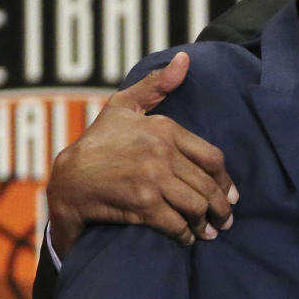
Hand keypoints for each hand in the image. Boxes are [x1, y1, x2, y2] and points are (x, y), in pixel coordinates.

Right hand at [47, 52, 236, 256]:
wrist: (68, 179)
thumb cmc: (98, 141)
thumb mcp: (124, 105)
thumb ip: (156, 84)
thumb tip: (185, 60)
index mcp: (164, 128)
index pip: (212, 157)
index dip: (226, 180)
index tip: (230, 194)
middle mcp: (161, 152)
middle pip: (207, 185)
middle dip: (221, 208)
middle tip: (225, 221)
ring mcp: (152, 179)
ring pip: (196, 205)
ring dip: (206, 223)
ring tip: (209, 232)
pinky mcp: (141, 205)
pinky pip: (176, 224)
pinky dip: (185, 234)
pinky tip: (186, 238)